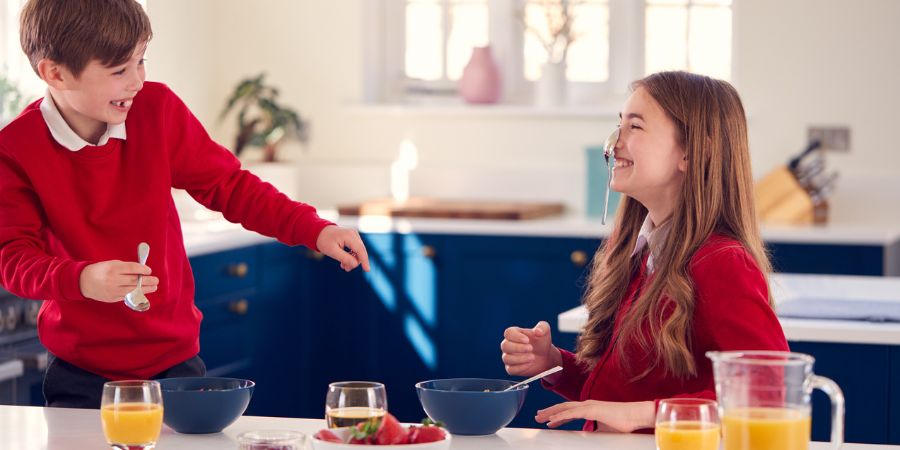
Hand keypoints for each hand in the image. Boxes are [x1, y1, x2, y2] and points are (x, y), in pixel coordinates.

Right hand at [79, 260, 158, 301]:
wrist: (84, 282)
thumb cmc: (101, 270)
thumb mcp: (112, 264)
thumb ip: (126, 267)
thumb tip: (142, 271)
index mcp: (113, 268)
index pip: (131, 268)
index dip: (142, 269)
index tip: (149, 270)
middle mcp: (113, 279)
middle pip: (134, 280)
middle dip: (147, 281)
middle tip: (156, 280)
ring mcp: (112, 290)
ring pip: (132, 290)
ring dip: (145, 289)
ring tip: (154, 287)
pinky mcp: (112, 298)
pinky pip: (127, 296)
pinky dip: (137, 294)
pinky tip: (143, 292)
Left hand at [315, 225, 370, 271]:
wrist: (320, 232)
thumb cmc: (324, 241)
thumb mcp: (332, 251)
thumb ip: (344, 258)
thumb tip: (356, 264)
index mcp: (349, 235)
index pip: (360, 250)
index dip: (364, 260)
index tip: (367, 270)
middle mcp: (353, 234)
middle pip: (361, 251)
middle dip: (355, 262)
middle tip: (346, 269)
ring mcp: (354, 235)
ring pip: (359, 251)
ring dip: (352, 260)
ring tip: (343, 266)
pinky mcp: (353, 237)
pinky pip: (356, 249)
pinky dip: (351, 256)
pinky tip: (344, 261)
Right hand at [501, 321, 561, 377]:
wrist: (545, 357)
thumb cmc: (542, 342)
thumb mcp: (545, 332)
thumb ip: (543, 327)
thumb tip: (537, 331)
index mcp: (514, 334)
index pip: (508, 333)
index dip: (516, 337)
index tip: (527, 340)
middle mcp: (508, 345)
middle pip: (505, 346)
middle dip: (518, 348)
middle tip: (531, 349)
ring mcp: (508, 357)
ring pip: (506, 358)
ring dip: (520, 359)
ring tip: (532, 357)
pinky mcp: (511, 368)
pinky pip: (511, 369)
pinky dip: (520, 368)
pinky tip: (529, 364)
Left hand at [535, 400, 655, 431]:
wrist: (635, 415)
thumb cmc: (624, 422)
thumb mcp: (604, 429)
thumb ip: (594, 430)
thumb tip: (588, 436)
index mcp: (589, 407)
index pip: (569, 411)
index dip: (557, 415)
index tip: (548, 420)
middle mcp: (586, 404)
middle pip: (563, 407)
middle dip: (549, 412)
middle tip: (538, 417)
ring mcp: (588, 405)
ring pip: (564, 408)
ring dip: (550, 413)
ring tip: (540, 417)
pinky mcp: (591, 410)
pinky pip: (572, 413)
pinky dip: (560, 415)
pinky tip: (552, 419)